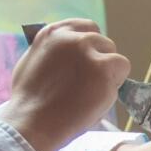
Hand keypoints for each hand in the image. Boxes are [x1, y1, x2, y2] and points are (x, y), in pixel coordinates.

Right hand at [0, 19, 127, 150]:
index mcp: (53, 33)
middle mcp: (72, 38)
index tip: (91, 59)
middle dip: (101, 62)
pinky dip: (116, 87)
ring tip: (92, 95)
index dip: (92, 46)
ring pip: (115, 58)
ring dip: (110, 76)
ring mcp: (89, 53)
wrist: (32, 122)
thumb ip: (54, 53)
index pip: (86, 28)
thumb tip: (69, 53)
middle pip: (103, 43)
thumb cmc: (29, 102)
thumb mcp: (33, 62)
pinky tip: (98, 100)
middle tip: (90, 85)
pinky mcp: (103, 70)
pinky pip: (122, 72)